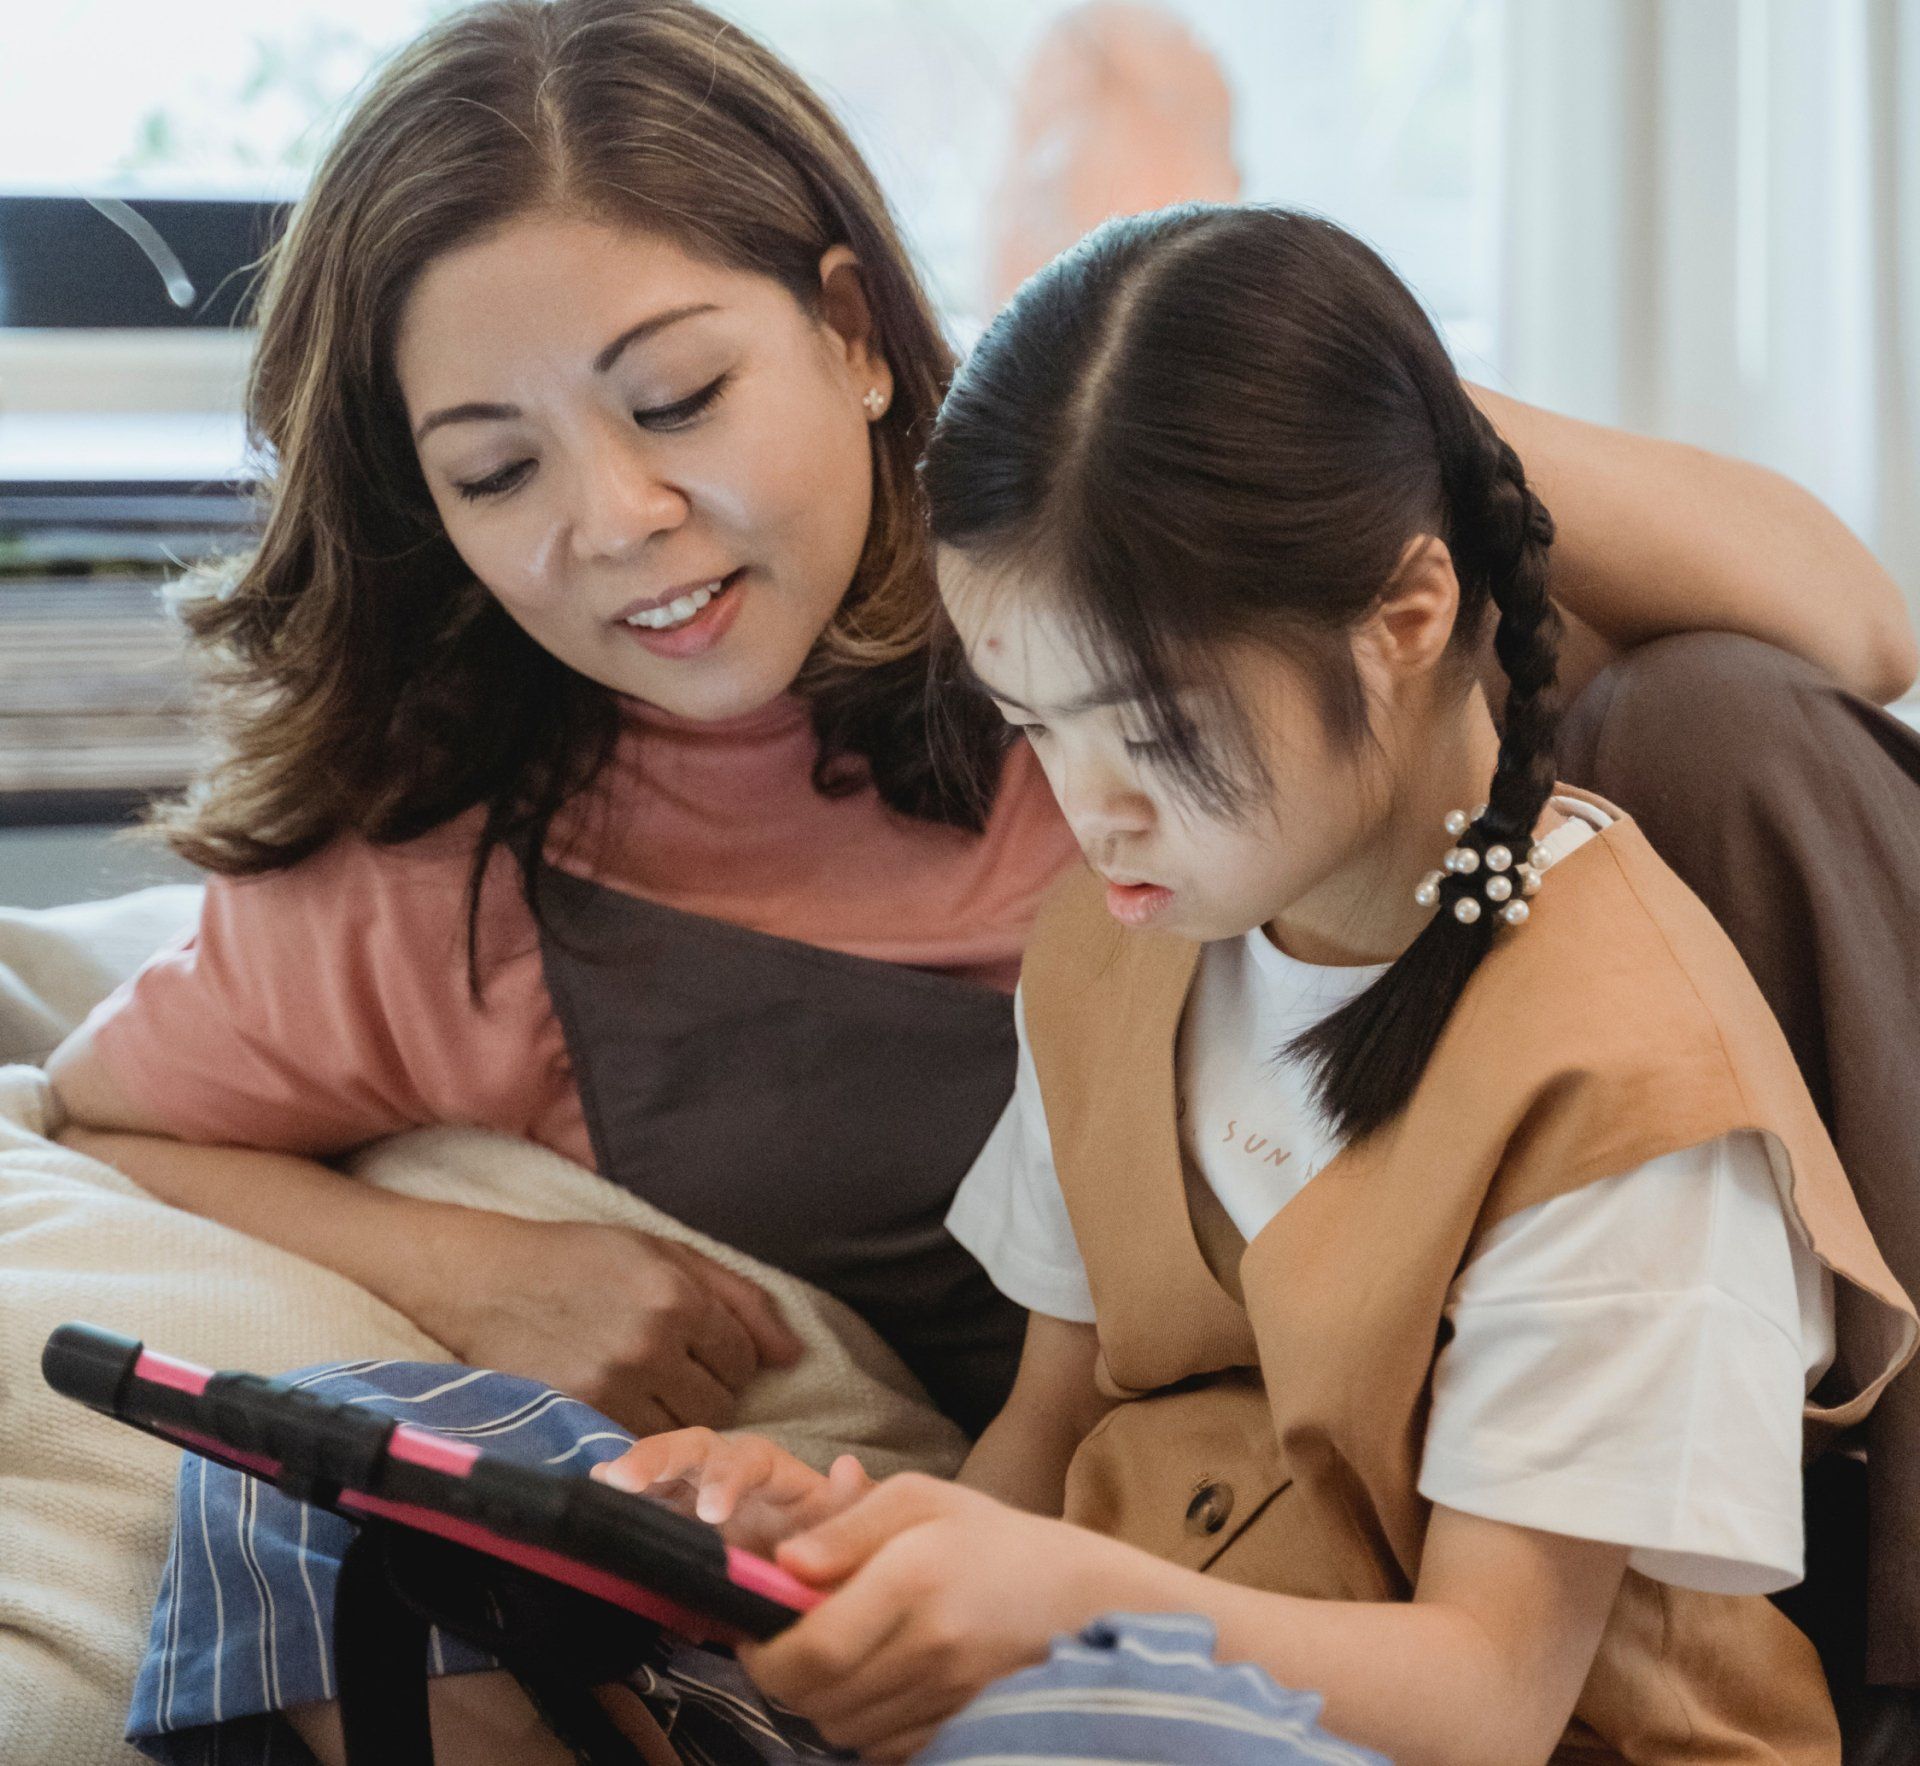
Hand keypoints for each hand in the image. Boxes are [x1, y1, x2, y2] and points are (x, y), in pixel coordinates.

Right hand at [408, 1214, 802, 1434]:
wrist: (488, 1280)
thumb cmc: (584, 1259)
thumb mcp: (667, 1254)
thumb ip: (741, 1299)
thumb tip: (794, 1356)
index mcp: (677, 1296)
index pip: (745, 1359)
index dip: (729, 1357)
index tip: (699, 1347)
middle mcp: (650, 1343)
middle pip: (722, 1403)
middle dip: (707, 1389)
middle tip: (671, 1368)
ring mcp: (612, 1385)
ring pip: (683, 1431)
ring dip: (676, 1416)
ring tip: (645, 1386)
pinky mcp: (578, 1416)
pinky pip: (640, 1444)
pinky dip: (640, 1432)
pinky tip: (620, 1403)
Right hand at [591, 1428, 872, 1556]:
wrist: (808, 1583)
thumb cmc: (829, 1547)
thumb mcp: (850, 1529)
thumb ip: (852, 1505)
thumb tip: (848, 1468)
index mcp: (774, 1476)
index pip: (749, 1461)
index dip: (726, 1479)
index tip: (710, 1515)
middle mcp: (728, 1473)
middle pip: (692, 1449)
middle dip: (657, 1458)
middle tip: (623, 1481)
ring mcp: (694, 1494)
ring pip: (659, 1469)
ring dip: (630, 1471)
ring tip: (599, 1482)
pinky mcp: (670, 1521)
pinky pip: (642, 1503)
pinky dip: (618, 1498)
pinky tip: (592, 1494)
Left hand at [740, 1475, 1165, 1761]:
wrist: (1078, 1597)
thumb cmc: (989, 1537)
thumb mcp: (920, 1498)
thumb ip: (846, 1526)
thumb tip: (781, 1564)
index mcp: (914, 1577)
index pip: (810, 1647)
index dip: (762, 1652)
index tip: (750, 1629)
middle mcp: (930, 1645)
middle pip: (815, 1698)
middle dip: (782, 1676)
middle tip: (784, 1641)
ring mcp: (947, 1696)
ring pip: (839, 1728)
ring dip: (819, 1699)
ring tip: (835, 1655)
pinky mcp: (956, 1729)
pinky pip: (877, 1747)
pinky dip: (860, 1721)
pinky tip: (875, 1681)